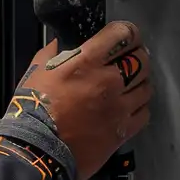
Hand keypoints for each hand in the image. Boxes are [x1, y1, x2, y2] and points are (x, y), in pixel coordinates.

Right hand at [16, 19, 152, 179]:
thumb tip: (60, 45)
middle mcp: (110, 81)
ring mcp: (120, 106)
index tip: (123, 34)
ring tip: (130, 83)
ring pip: (146, 86)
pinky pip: (145, 112)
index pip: (121, 35)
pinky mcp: (125, 129)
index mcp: (86, 62)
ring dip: (140, 81)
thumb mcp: (36, 72)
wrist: (38, 149)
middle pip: (141, 59)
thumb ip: (51, 54)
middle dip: (137, 55)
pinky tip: (129, 106)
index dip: (126, 31)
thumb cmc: (32, 107)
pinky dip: (140, 106)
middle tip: (129, 58)